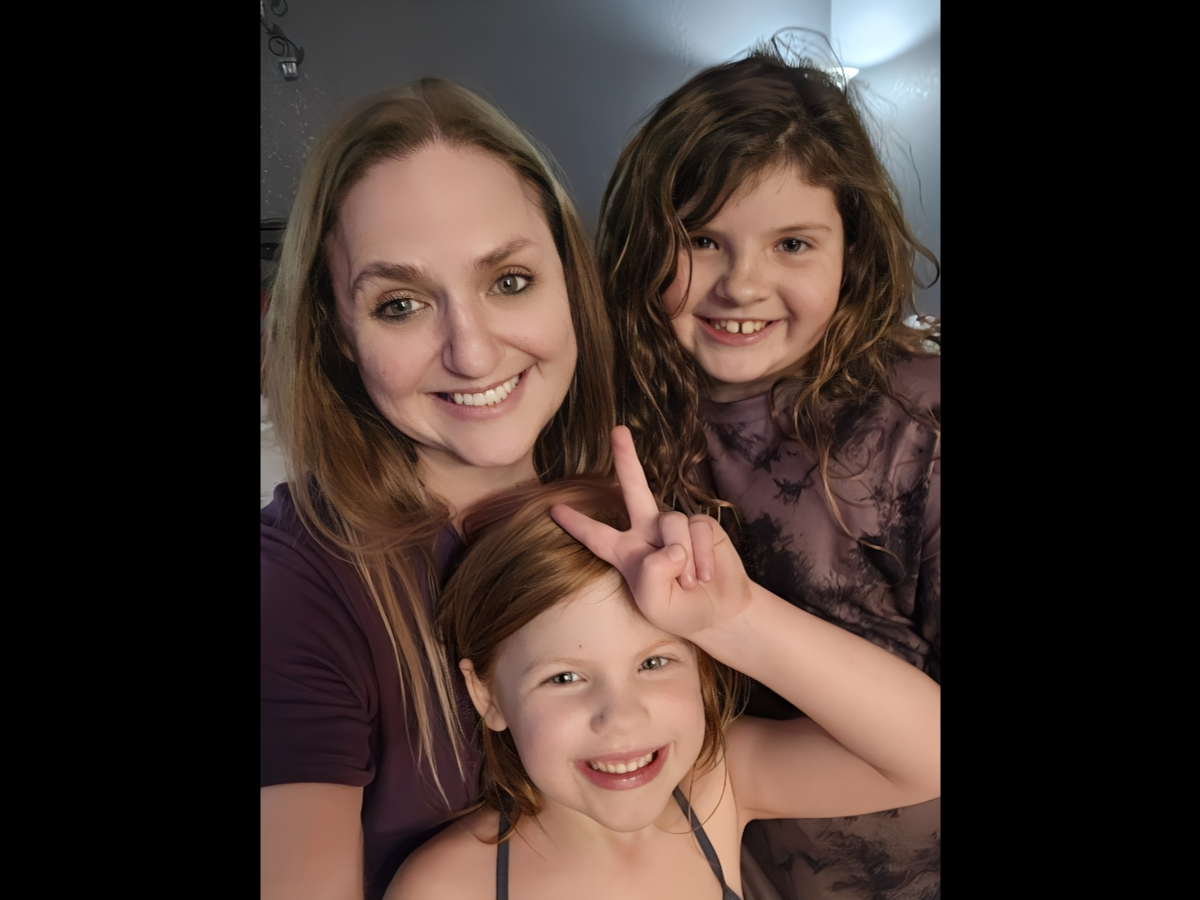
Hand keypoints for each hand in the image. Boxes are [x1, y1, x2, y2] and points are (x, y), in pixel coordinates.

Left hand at [551, 426, 750, 639]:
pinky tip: (706, 576)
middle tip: (617, 429)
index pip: (595, 536)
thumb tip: (669, 546)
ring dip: (683, 560)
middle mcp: (647, 531)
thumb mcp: (654, 603)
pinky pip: (697, 530)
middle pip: (634, 488)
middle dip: (627, 459)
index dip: (576, 523)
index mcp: (625, 552)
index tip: (553, 509)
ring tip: (689, 583)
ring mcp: (674, 526)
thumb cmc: (678, 610)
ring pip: (671, 524)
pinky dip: (701, 557)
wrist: (718, 611)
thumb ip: (651, 575)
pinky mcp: (701, 525)